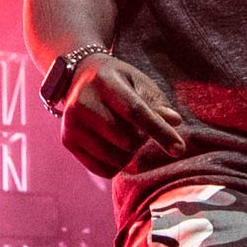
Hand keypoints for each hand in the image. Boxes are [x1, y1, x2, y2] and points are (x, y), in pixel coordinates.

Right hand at [58, 55, 183, 178]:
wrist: (78, 77)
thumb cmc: (118, 81)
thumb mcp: (139, 82)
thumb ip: (156, 103)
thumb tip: (174, 121)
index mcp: (105, 82)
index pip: (135, 112)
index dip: (159, 131)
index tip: (179, 149)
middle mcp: (82, 103)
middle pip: (125, 140)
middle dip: (141, 139)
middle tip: (138, 127)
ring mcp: (71, 124)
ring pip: (115, 158)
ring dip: (129, 153)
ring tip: (124, 134)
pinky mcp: (67, 141)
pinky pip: (102, 169)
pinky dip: (115, 164)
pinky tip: (113, 146)